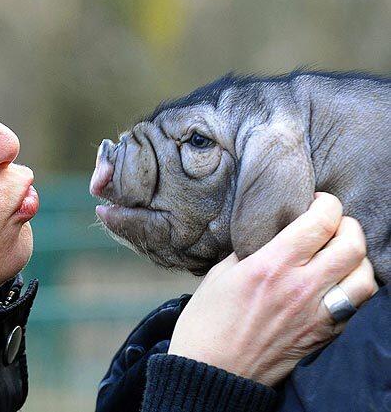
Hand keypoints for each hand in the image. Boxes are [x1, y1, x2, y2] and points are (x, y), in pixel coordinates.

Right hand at [168, 192, 377, 386]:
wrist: (212, 370)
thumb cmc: (208, 322)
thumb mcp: (220, 274)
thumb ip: (250, 251)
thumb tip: (269, 235)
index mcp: (272, 266)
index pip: (320, 222)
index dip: (326, 204)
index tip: (317, 202)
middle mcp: (301, 288)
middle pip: (352, 245)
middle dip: (348, 224)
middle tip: (332, 223)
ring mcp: (316, 315)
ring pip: (365, 278)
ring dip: (358, 259)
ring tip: (341, 253)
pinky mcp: (322, 336)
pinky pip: (355, 307)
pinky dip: (353, 288)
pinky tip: (337, 283)